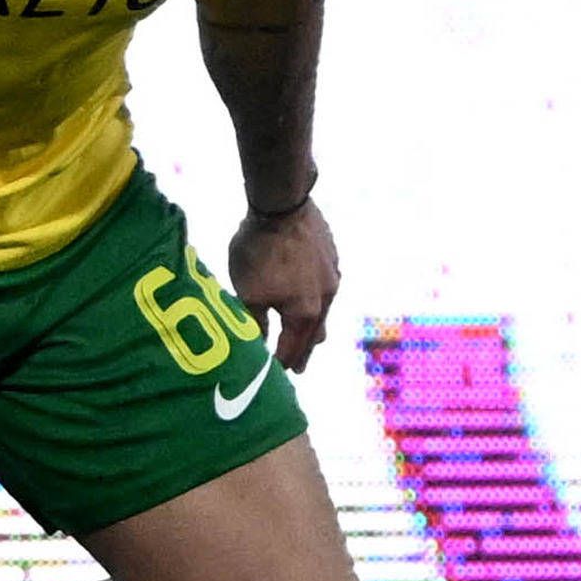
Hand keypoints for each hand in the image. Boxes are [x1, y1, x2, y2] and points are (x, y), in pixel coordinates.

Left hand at [225, 196, 338, 369]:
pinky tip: (310, 294)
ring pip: (323, 309)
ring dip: (312, 325)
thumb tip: (259, 342)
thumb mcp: (247, 292)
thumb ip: (254, 322)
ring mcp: (332, 275)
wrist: (282, 205)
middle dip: (303, 350)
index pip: (293, 347)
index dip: (282, 362)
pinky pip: (324, 285)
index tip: (276, 375)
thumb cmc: (260, 252)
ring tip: (310, 337)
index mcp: (306, 312)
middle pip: (314, 332)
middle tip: (299, 368)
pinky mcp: (331, 255)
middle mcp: (326, 297)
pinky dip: (315, 298)